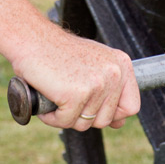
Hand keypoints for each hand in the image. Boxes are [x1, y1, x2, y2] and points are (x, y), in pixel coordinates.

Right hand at [12, 26, 139, 130]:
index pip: (132, 106)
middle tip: (68, 93)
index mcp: (121, 64)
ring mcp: (97, 83)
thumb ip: (110, 90)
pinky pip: (65, 122)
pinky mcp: (76, 94)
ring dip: (66, 115)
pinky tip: (47, 96)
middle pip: (106, 120)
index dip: (113, 113)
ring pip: (85, 124)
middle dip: (83, 115)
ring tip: (57, 92)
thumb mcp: (93, 65)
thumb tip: (120, 122)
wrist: (32, 39)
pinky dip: (52, 116)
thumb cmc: (58, 52)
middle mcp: (114, 72)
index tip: (94, 105)